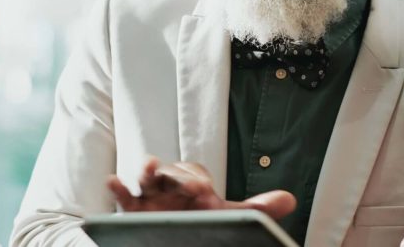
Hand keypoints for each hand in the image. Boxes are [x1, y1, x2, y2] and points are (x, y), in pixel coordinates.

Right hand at [106, 156, 295, 219]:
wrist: (175, 236)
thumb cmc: (197, 219)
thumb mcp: (224, 216)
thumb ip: (254, 209)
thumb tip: (289, 199)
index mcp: (191, 182)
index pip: (195, 175)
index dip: (201, 183)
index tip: (208, 197)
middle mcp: (169, 185)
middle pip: (171, 172)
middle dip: (181, 179)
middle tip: (195, 191)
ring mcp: (149, 196)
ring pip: (146, 176)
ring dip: (147, 170)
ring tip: (148, 168)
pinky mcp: (132, 210)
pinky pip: (122, 194)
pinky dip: (117, 186)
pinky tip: (113, 181)